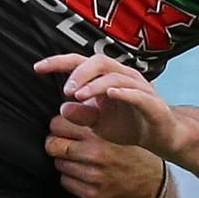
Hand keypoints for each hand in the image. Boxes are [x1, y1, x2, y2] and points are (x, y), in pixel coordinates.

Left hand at [35, 54, 180, 157]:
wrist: (161, 136)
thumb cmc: (129, 123)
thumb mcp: (99, 122)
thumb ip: (82, 114)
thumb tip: (62, 108)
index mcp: (106, 75)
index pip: (79, 62)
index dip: (58, 62)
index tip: (37, 68)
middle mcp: (123, 75)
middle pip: (98, 61)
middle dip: (79, 73)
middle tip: (66, 91)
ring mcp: (139, 86)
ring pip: (116, 75)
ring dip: (95, 84)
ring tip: (80, 95)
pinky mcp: (153, 101)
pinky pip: (137, 92)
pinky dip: (124, 92)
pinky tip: (111, 94)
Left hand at [45, 115, 166, 197]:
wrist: (152, 179)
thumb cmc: (129, 148)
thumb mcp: (114, 124)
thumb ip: (88, 114)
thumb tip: (63, 106)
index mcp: (98, 134)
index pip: (57, 124)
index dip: (59, 125)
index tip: (64, 127)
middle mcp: (96, 155)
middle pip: (52, 145)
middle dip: (56, 142)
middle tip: (67, 142)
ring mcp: (94, 176)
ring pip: (58, 164)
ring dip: (64, 160)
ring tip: (80, 157)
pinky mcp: (93, 194)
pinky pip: (65, 181)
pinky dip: (70, 177)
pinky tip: (84, 172)